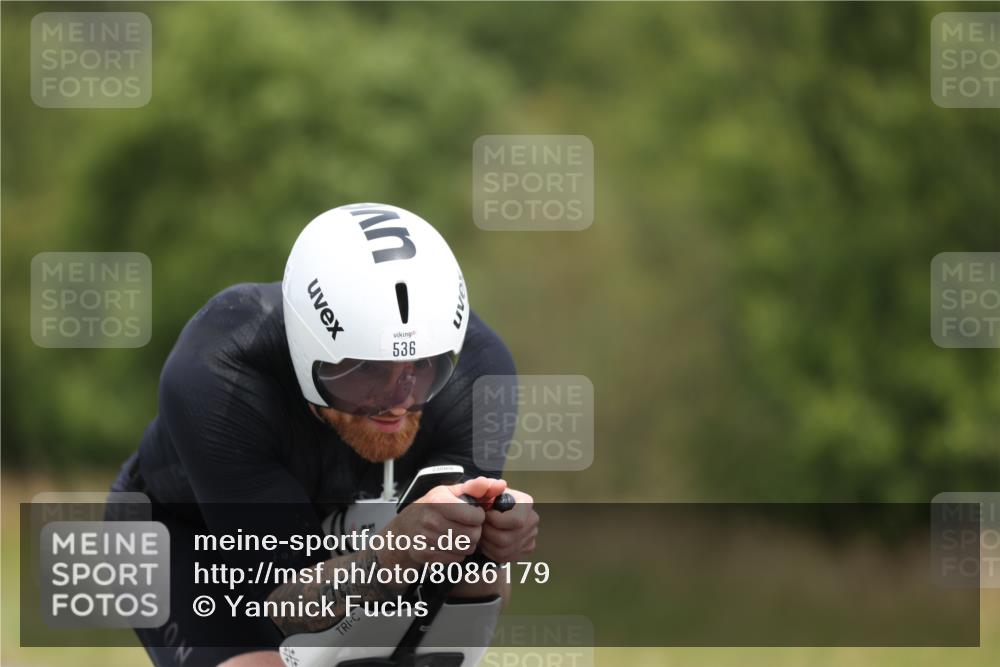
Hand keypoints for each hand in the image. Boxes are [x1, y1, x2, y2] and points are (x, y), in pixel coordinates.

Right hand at [382, 477, 503, 567]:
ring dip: (467, 544)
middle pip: (473, 535)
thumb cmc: (432, 507)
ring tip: (458, 535)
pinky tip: (449, 544)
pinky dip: (457, 554)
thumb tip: (499, 484)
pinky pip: (455, 559)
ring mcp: (426, 539)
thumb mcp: (450, 492)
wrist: (406, 528)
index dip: (479, 516)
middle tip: (466, 526)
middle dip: (474, 532)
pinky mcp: (425, 555)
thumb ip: (476, 487)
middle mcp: (431, 520)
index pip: (476, 517)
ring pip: (466, 549)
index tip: (472, 513)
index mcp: (439, 502)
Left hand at [480, 487, 537, 563]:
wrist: (490, 511)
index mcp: (526, 503)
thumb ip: (485, 487)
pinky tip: (487, 541)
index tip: (486, 515)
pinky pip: (505, 558)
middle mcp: (533, 520)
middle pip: (506, 539)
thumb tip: (501, 485)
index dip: (496, 521)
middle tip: (480, 526)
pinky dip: (491, 552)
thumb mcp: (482, 491)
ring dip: (487, 544)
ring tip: (482, 533)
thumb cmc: (485, 500)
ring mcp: (531, 537)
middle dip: (488, 534)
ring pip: (504, 551)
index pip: (516, 521)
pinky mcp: (525, 550)